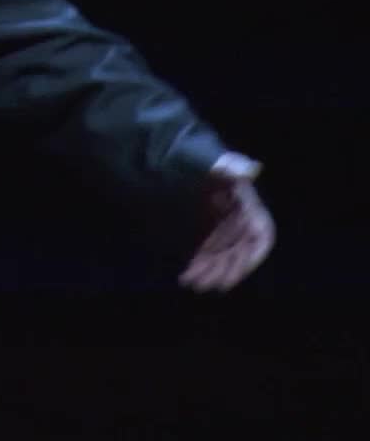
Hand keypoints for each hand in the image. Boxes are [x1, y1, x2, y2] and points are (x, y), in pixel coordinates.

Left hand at [178, 152, 274, 292]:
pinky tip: (187, 275)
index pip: (261, 237)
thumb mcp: (216, 163)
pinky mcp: (205, 230)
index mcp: (249, 205)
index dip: (250, 258)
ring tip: (192, 283)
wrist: (180, 155)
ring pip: (222, 255)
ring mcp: (223, 227)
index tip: (237, 273)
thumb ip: (230, 166)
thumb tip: (250, 168)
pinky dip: (200, 263)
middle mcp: (240, 220)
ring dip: (210, 271)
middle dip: (223, 270)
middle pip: (237, 252)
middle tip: (203, 285)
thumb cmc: (201, 158)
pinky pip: (208, 251)